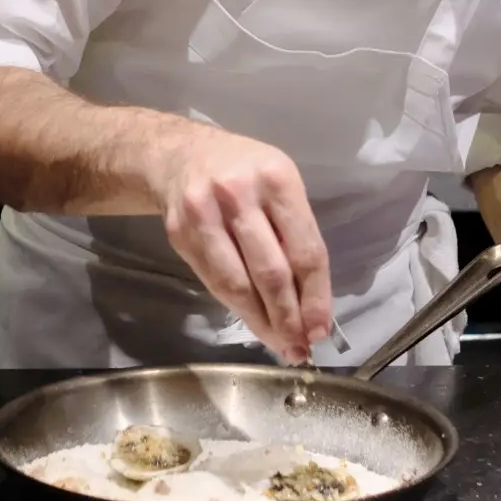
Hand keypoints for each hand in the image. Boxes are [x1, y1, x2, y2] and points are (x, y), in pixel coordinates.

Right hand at [154, 127, 332, 362]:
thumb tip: (311, 301)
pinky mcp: (179, 233)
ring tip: (279, 344)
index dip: (316, 296)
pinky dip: (235, 307)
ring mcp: (203, 213)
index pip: (304, 250)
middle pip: (271, 272)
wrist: (181, 154)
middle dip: (288, 318)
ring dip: (261, 322)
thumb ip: (295, 234)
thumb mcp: (279, 185)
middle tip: (300, 347)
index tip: (320, 329)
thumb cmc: (244, 172)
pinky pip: (212, 281)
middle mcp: (238, 194)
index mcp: (277, 179)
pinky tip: (252, 320)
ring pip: (237, 284)